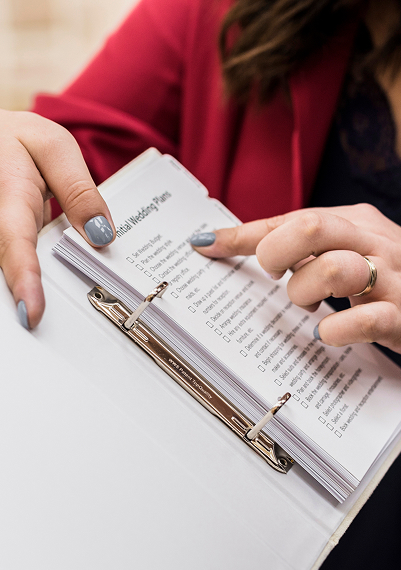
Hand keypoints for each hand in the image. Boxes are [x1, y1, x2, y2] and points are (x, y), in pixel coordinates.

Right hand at [0, 108, 115, 328]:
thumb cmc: (14, 145)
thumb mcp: (54, 147)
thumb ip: (80, 191)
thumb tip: (103, 236)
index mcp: (6, 196)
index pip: (14, 244)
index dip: (23, 281)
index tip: (31, 314)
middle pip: (12, 279)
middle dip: (42, 305)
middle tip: (79, 336)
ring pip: (14, 288)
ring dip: (46, 303)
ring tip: (79, 325)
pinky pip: (18, 285)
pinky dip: (42, 293)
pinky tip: (67, 301)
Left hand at [192, 204, 400, 350]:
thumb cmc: (387, 283)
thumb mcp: (349, 253)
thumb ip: (303, 248)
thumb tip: (237, 244)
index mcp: (356, 223)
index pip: (292, 217)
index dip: (244, 233)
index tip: (205, 244)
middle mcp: (374, 242)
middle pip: (311, 227)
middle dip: (275, 252)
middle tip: (273, 273)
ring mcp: (391, 279)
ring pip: (333, 269)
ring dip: (304, 291)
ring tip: (306, 305)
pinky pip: (361, 320)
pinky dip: (333, 331)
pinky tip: (324, 333)